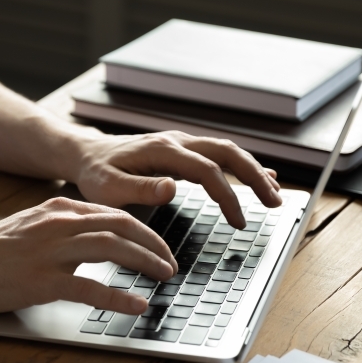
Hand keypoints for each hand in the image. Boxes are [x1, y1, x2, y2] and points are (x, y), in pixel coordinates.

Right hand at [0, 197, 177, 314]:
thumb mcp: (31, 226)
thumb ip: (64, 229)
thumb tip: (97, 239)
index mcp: (59, 210)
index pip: (115, 214)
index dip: (145, 230)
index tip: (159, 246)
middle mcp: (60, 225)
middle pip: (123, 227)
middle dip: (154, 244)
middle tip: (170, 263)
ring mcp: (52, 252)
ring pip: (113, 249)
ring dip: (146, 263)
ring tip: (164, 277)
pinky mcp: (42, 281)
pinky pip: (91, 288)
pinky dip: (119, 297)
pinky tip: (137, 305)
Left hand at [71, 131, 281, 228]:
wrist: (86, 154)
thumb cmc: (95, 175)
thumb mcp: (108, 188)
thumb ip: (140, 189)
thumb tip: (172, 188)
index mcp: (161, 150)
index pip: (207, 170)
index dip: (227, 195)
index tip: (239, 222)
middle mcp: (176, 141)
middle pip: (228, 152)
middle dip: (255, 177)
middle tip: (275, 203)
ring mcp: (181, 143)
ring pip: (227, 151)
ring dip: (253, 171)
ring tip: (274, 195)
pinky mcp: (182, 150)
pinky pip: (219, 155)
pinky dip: (242, 166)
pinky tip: (263, 176)